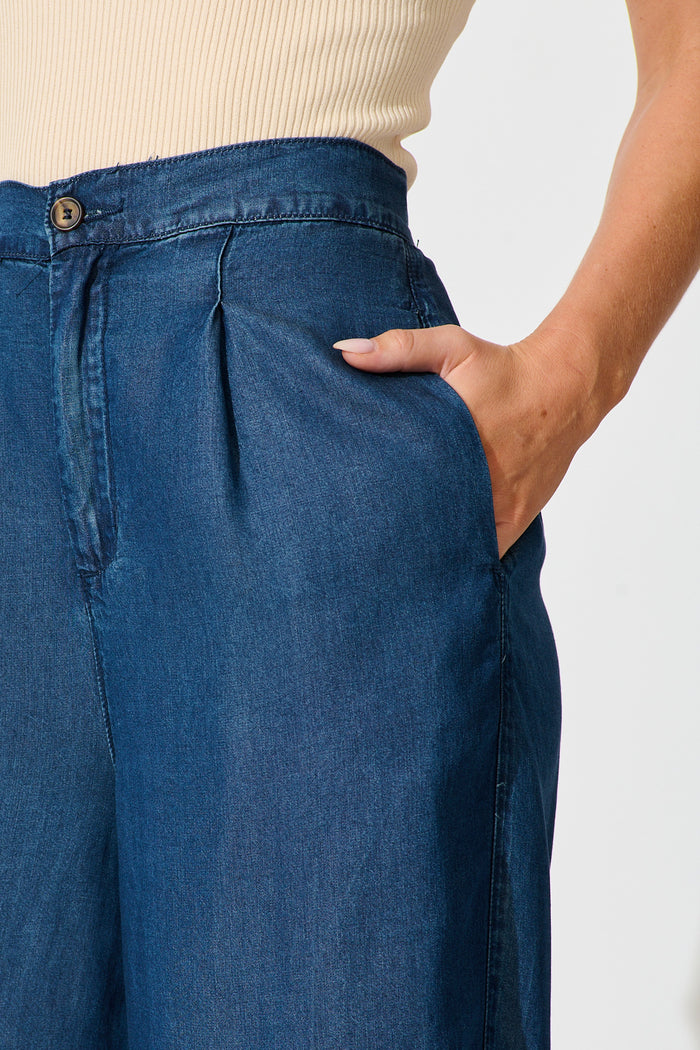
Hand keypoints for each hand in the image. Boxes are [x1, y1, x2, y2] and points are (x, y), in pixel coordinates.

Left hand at [333, 325, 595, 558]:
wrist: (565, 390)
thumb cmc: (502, 368)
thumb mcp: (452, 347)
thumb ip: (399, 349)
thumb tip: (344, 353)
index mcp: (455, 444)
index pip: (404, 489)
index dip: (375, 507)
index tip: (350, 516)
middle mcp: (479, 483)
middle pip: (426, 527)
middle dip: (395, 537)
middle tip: (362, 546)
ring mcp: (500, 507)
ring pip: (456, 547)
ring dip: (428, 554)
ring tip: (393, 564)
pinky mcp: (517, 519)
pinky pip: (486, 552)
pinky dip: (463, 560)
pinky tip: (437, 569)